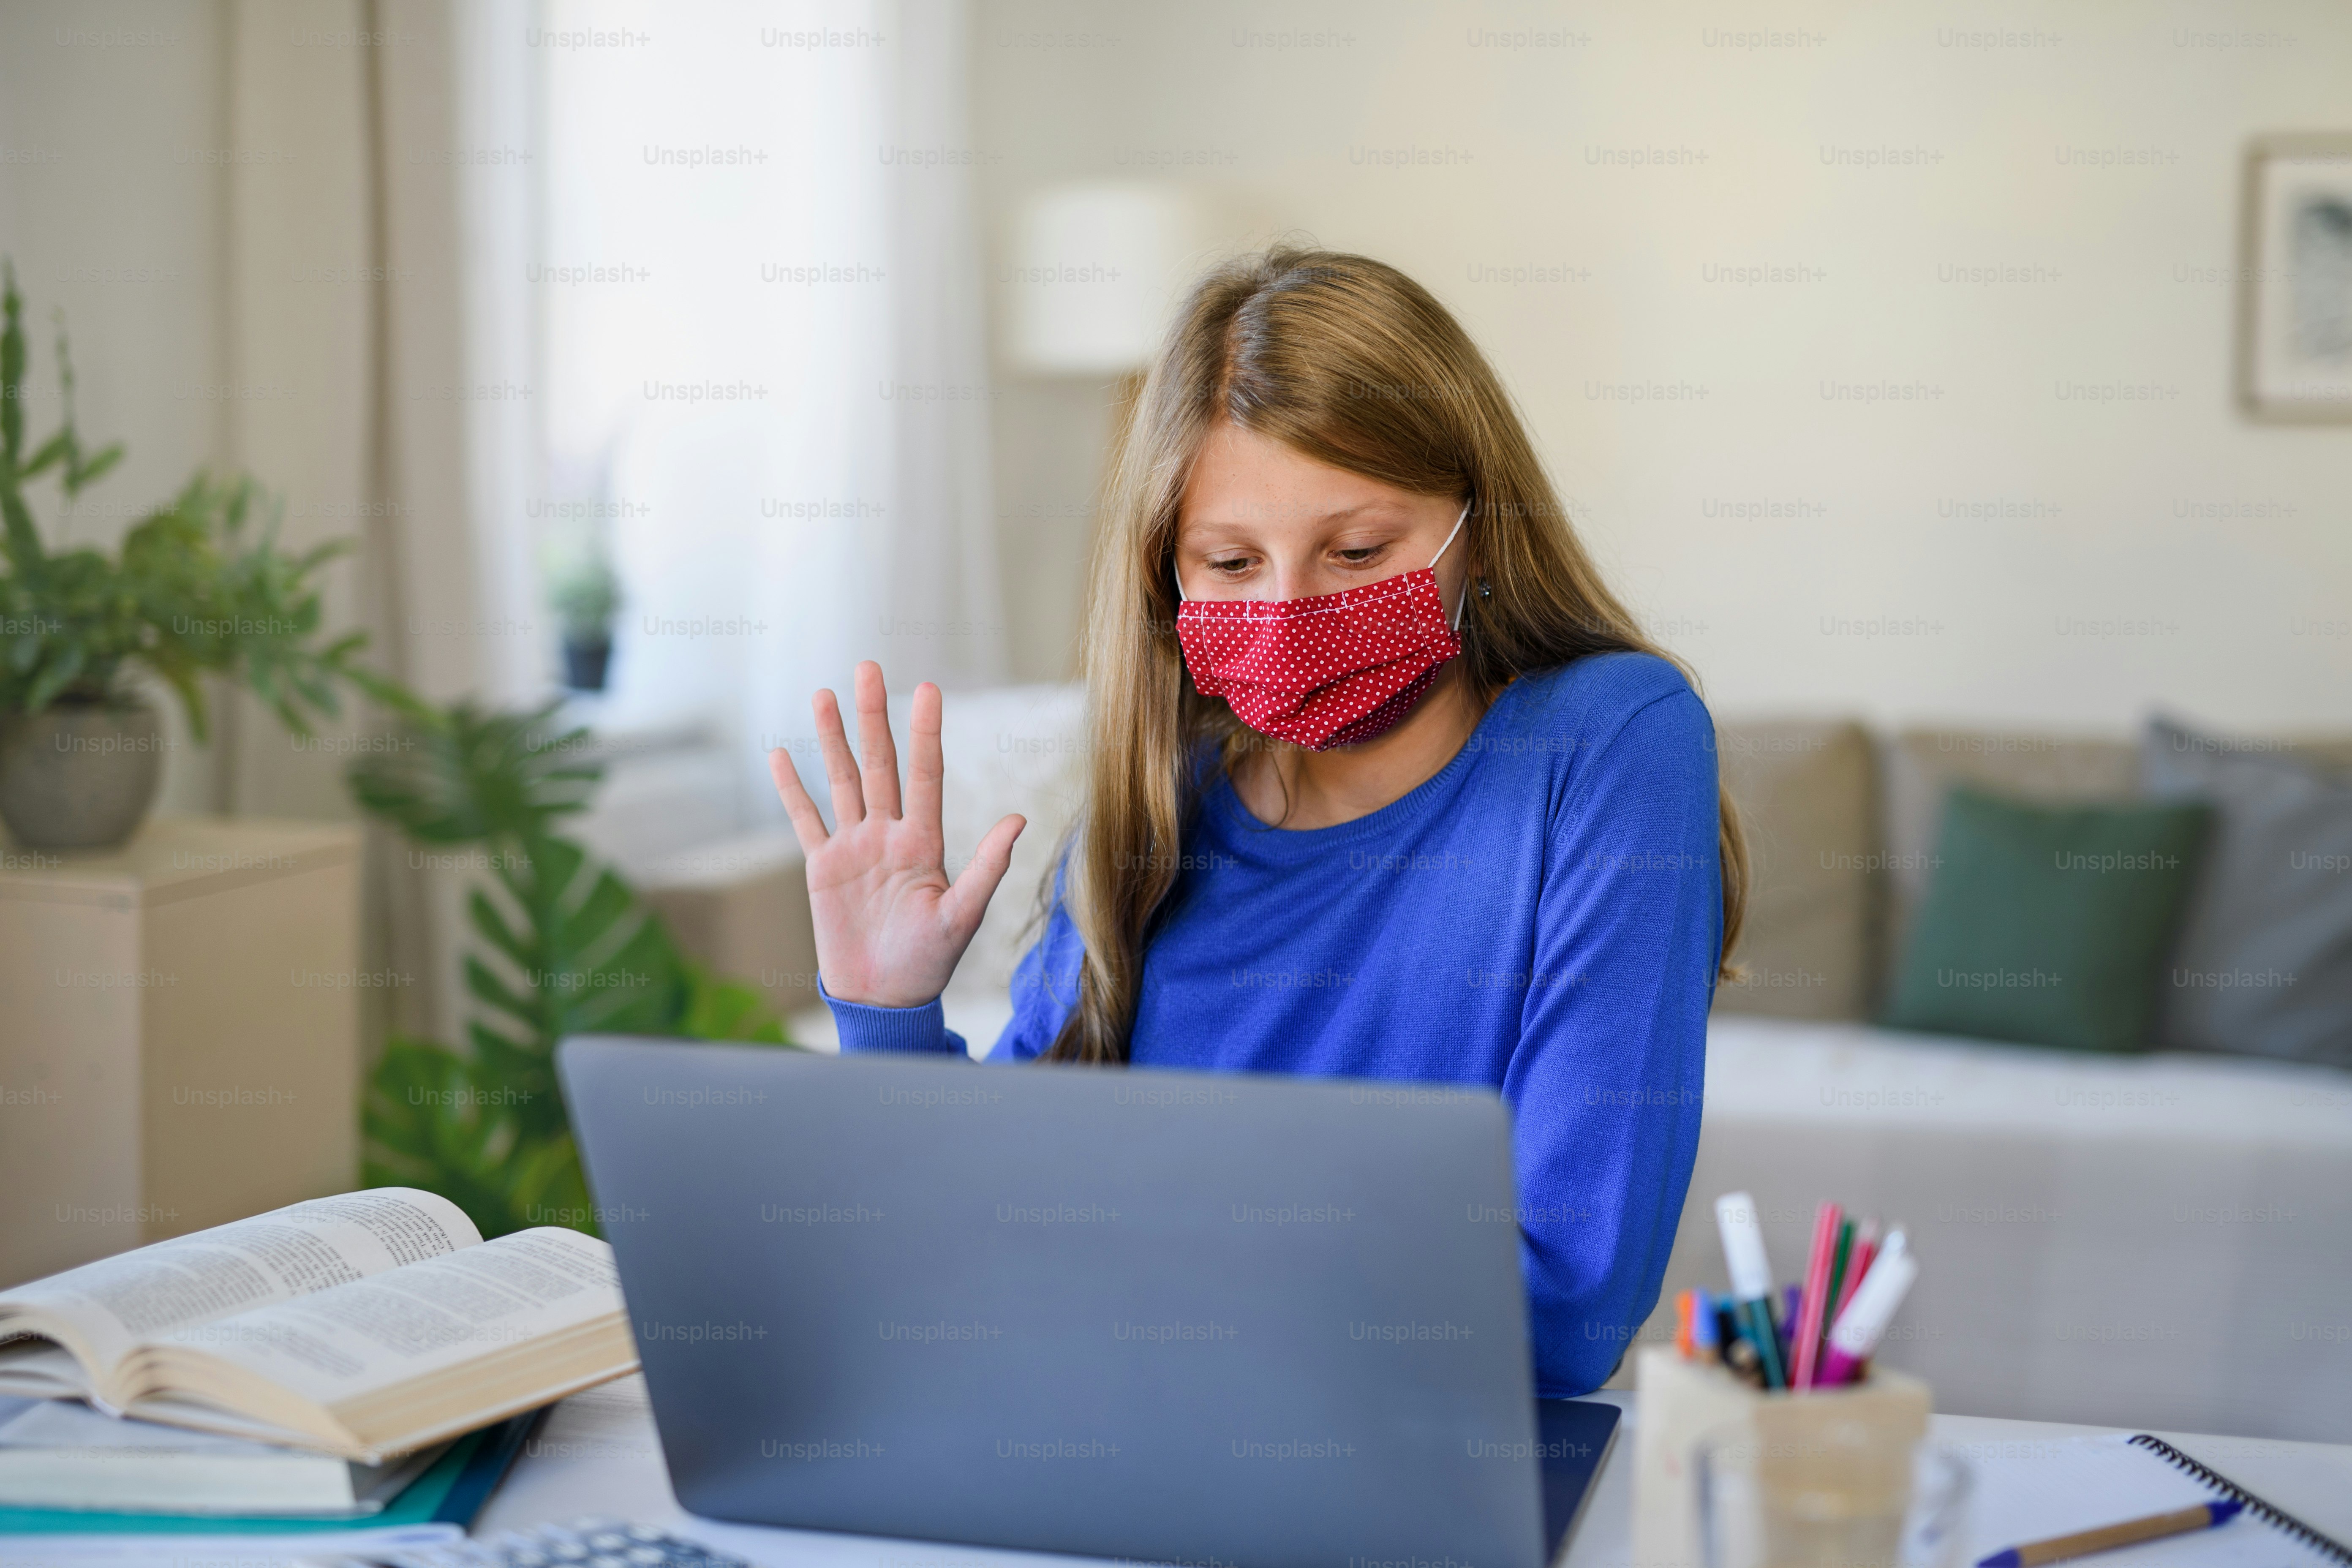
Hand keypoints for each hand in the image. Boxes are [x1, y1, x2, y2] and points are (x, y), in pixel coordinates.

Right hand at [768, 661, 1026, 1007]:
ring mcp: (854, 847)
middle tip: (867, 667)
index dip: (925, 733)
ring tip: (824, 693)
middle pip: (880, 763)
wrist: (885, 997)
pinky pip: (805, 818)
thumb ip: (986, 867)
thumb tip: (1020, 818)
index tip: (928, 689)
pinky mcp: (823, 866)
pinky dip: (792, 789)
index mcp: (925, 842)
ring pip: (842, 780)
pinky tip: (781, 754)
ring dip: (832, 738)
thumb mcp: (963, 915)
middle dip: (873, 715)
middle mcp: (889, 834)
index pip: (924, 775)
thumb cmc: (929, 962)